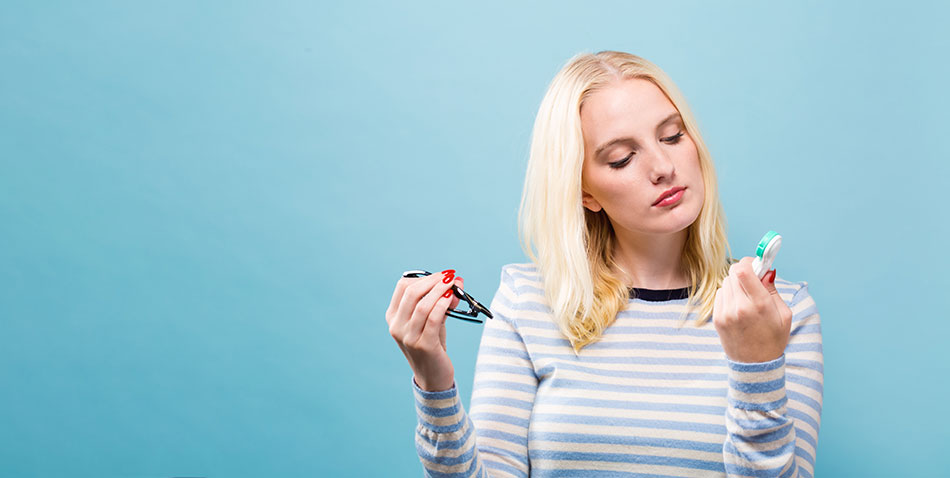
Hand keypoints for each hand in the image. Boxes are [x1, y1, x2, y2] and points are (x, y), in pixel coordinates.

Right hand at [385, 269, 462, 391]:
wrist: (433, 376)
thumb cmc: (432, 344)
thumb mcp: (433, 320)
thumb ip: (442, 301)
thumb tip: (457, 281)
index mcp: (393, 316)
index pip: (403, 287)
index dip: (424, 277)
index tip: (442, 275)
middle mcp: (396, 326)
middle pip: (411, 293)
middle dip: (433, 281)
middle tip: (450, 276)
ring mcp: (408, 337)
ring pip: (422, 305)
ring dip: (440, 291)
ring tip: (454, 285)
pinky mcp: (423, 345)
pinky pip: (433, 319)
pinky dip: (443, 305)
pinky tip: (452, 299)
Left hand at [713, 257, 791, 362]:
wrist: (755, 366)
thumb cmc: (773, 339)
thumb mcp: (783, 315)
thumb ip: (773, 290)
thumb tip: (766, 270)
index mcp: (759, 305)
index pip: (743, 271)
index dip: (750, 262)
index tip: (757, 265)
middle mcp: (739, 308)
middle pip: (733, 273)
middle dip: (745, 272)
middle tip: (754, 280)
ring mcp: (725, 313)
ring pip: (726, 282)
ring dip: (736, 284)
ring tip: (747, 298)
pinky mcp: (717, 318)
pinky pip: (720, 294)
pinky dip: (729, 295)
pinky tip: (738, 307)